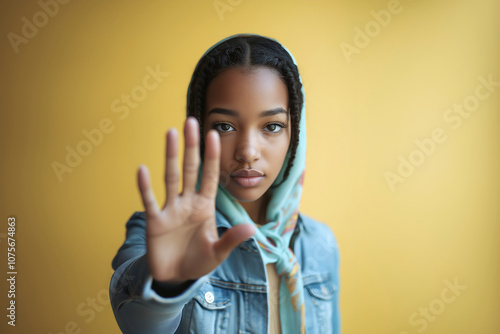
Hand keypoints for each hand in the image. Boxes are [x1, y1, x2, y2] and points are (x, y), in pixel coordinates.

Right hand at [137, 117, 254, 282]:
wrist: (176, 277)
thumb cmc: (198, 261)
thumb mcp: (217, 253)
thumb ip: (231, 240)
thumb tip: (251, 229)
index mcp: (205, 206)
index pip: (210, 176)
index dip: (212, 157)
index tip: (215, 134)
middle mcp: (187, 202)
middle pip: (190, 169)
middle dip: (191, 146)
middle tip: (191, 121)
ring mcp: (170, 209)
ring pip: (170, 177)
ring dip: (170, 156)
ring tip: (170, 133)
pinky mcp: (155, 221)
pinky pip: (149, 201)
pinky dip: (145, 187)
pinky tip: (142, 169)